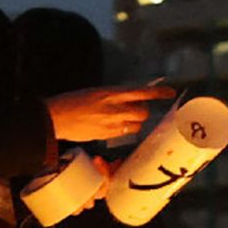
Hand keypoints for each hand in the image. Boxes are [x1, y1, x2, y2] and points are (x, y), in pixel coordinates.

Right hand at [47, 82, 174, 144]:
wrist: (56, 117)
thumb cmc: (73, 101)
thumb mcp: (96, 92)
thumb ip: (115, 95)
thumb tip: (131, 98)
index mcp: (111, 93)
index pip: (140, 92)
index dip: (158, 93)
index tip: (171, 92)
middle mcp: (114, 108)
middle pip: (142, 112)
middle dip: (142, 112)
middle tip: (135, 110)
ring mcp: (111, 123)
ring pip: (136, 125)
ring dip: (134, 122)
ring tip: (122, 118)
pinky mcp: (107, 135)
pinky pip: (125, 133)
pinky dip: (124, 130)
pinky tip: (113, 126)